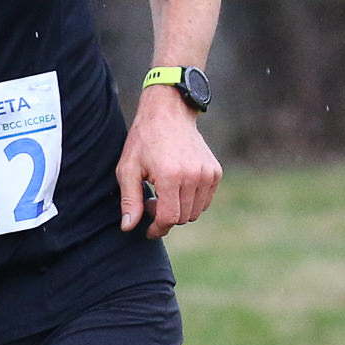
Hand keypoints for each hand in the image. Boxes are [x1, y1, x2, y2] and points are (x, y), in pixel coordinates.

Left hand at [119, 83, 221, 236]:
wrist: (168, 113)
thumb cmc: (144, 140)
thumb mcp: (128, 169)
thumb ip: (130, 200)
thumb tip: (128, 227)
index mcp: (170, 175)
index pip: (169, 217)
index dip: (157, 229)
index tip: (148, 231)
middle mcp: (193, 175)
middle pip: (182, 218)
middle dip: (165, 217)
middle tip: (151, 200)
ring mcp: (207, 173)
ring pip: (195, 212)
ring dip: (179, 210)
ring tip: (163, 193)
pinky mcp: (215, 172)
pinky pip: (205, 201)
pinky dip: (191, 202)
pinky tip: (177, 187)